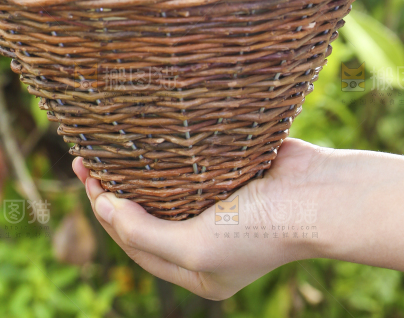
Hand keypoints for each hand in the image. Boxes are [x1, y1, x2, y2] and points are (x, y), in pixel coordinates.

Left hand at [72, 138, 318, 299]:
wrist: (319, 197)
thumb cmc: (261, 231)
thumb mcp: (196, 248)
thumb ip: (145, 235)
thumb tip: (103, 209)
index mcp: (196, 270)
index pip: (134, 243)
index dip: (106, 212)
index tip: (88, 179)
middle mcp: (204, 240)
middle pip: (144, 215)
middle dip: (112, 190)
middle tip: (85, 159)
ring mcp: (217, 204)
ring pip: (163, 187)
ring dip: (135, 169)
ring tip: (106, 144)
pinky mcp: (230, 172)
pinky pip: (189, 163)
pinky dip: (166, 153)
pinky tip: (146, 134)